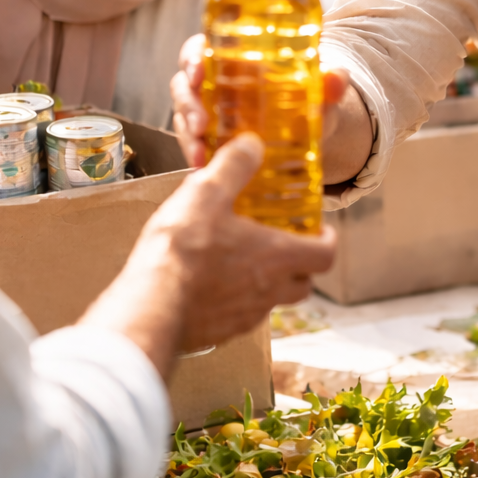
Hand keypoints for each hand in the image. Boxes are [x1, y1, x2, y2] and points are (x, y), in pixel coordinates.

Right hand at [79, 133, 336, 373]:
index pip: (326, 255)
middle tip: (283, 245)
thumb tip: (252, 144)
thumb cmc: (182, 250)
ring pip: (270, 302)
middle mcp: (268, 292)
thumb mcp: (208, 192)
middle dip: (300, 266)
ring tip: (241, 261)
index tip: (321, 231)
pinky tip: (209, 283)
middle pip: (303, 284)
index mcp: (277, 257)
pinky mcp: (218, 333)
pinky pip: (237, 317)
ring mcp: (244, 317)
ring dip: (266, 284)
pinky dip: (234, 301)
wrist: (149, 307)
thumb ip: (234, 165)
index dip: (328, 241)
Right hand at [170, 33, 373, 184]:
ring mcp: (208, 112)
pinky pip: (192, 144)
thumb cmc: (307, 101)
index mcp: (234, 60)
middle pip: (185, 84)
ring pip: (183, 116)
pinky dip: (195, 154)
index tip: (198, 69)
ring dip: (188, 134)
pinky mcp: (208, 140)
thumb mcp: (318, 93)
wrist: (310, 134)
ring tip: (202, 153)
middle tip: (200, 122)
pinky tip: (204, 168)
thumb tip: (337, 77)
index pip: (201, 48)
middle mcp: (215, 84)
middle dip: (187, 102)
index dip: (193, 56)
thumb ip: (328, 83)